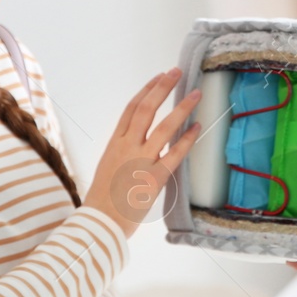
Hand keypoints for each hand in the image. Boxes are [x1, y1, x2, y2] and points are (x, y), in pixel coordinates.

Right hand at [84, 67, 200, 236]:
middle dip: (162, 88)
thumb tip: (140, 137)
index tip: (159, 77)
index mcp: (114, 143)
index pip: (131, 108)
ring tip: (195, 94)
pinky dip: (187, 140)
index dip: (146, 90)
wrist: (98, 224)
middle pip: (146, 109)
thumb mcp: (108, 165)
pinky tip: (197, 128)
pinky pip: (174, 156)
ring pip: (163, 128)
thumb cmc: (103, 198)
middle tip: (177, 72)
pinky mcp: (153, 180)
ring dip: (182, 108)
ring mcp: (140, 163)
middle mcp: (126, 148)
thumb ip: (124, 149)